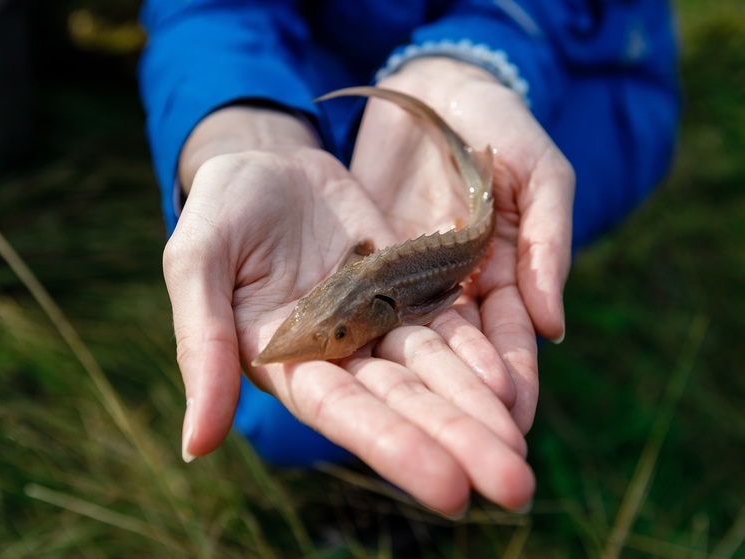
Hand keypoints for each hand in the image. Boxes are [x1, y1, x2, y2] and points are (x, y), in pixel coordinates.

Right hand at [166, 102, 537, 514]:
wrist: (268, 162)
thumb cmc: (221, 209)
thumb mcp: (196, 263)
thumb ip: (203, 346)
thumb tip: (195, 448)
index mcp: (284, 360)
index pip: (342, 411)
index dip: (393, 446)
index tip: (450, 488)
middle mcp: (337, 353)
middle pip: (402, 402)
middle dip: (456, 441)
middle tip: (515, 486)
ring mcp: (376, 321)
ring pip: (433, 370)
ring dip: (477, 409)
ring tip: (522, 450)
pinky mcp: (405, 288)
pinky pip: (446, 323)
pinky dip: (477, 353)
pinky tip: (512, 383)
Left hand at [351, 57, 573, 435]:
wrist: (426, 87)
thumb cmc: (494, 119)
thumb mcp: (538, 170)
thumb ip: (547, 241)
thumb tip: (553, 327)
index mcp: (506, 273)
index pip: (512, 343)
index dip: (516, 380)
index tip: (514, 423)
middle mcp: (456, 292)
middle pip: (458, 364)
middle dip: (465, 412)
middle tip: (472, 466)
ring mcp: (408, 285)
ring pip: (410, 353)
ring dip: (417, 400)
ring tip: (419, 446)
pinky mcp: (366, 271)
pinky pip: (365, 317)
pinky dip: (366, 352)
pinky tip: (360, 389)